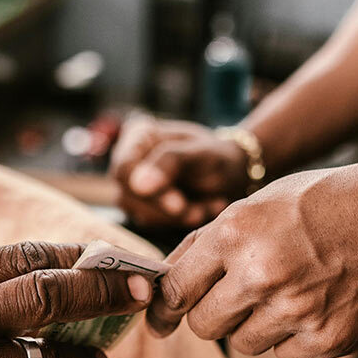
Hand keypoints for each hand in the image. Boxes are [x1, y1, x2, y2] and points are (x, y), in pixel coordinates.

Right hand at [109, 116, 249, 227]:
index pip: (124, 167)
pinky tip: (202, 210)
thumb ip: (170, 162)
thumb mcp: (201, 154)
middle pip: (128, 194)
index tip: (178, 204)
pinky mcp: (142, 208)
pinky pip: (154, 223)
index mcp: (139, 135)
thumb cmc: (217, 157)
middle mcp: (129, 160)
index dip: (147, 189)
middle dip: (166, 208)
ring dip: (177, 217)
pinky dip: (180, 222)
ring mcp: (133, 186)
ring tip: (206, 207)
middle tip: (198, 212)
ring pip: (140, 213)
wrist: (232, 177)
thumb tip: (138, 186)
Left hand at [147, 161, 357, 357]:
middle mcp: (261, 272)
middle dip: (212, 314)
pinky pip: (285, 356)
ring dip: (256, 324)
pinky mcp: (327, 338)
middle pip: (203, 325)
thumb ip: (210, 241)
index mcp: (236, 232)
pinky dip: (295, 338)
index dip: (165, 307)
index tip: (162, 318)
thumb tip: (166, 280)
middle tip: (236, 297)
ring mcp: (295, 310)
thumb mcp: (260, 202)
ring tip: (288, 292)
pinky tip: (317, 305)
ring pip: (243, 342)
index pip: (176, 288)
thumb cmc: (328, 202)